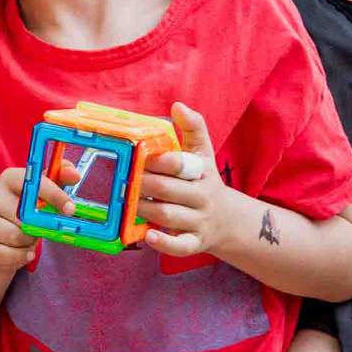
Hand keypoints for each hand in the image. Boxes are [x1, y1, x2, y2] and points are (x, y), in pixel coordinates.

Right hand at [0, 166, 70, 270]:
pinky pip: (1, 255)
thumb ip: (59, 179)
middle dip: (38, 228)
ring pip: (15, 237)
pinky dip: (17, 258)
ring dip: (28, 244)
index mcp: (9, 178)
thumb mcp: (41, 194)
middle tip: (39, 230)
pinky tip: (21, 254)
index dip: (54, 196)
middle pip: (25, 215)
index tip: (70, 210)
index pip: (33, 183)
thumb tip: (74, 174)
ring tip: (26, 241)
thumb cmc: (24, 212)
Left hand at [138, 102, 243, 258]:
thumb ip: (193, 127)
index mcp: (202, 171)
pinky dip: (163, 243)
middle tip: (124, 180)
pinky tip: (148, 235)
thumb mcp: (203, 153)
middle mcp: (202, 196)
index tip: (138, 154)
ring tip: (127, 202)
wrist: (228, 219)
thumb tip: (178, 105)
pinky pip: (180, 247)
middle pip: (169, 190)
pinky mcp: (195, 243)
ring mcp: (199, 221)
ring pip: (168, 216)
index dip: (158, 160)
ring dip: (145, 209)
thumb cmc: (204, 181)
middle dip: (144, 184)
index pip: (180, 164)